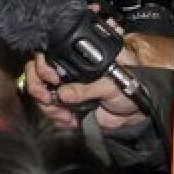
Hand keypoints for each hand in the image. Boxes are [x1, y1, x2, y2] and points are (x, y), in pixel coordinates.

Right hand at [22, 45, 145, 131]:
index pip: (48, 54)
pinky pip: (51, 109)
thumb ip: (86, 88)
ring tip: (64, 115)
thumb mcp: (110, 84)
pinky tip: (69, 120)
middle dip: (38, 88)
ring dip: (48, 106)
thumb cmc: (129, 86)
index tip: (51, 80)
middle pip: (37, 72)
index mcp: (77, 57)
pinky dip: (56, 116)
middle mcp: (67, 69)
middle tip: (47, 99)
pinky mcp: (67, 104)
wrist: (136, 111)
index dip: (42, 66)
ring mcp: (66, 86)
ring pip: (41, 93)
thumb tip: (63, 94)